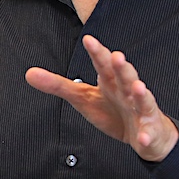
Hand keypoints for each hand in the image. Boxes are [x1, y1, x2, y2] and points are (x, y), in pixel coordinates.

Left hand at [24, 35, 178, 161]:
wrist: (144, 134)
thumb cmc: (114, 111)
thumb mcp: (82, 98)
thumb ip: (57, 85)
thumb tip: (30, 74)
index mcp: (110, 82)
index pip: (103, 64)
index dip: (96, 52)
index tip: (88, 40)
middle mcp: (127, 92)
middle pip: (124, 77)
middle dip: (122, 67)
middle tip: (116, 56)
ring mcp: (140, 110)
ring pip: (142, 99)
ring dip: (140, 93)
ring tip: (138, 87)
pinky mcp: (148, 130)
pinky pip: (147, 134)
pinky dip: (145, 136)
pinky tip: (142, 138)